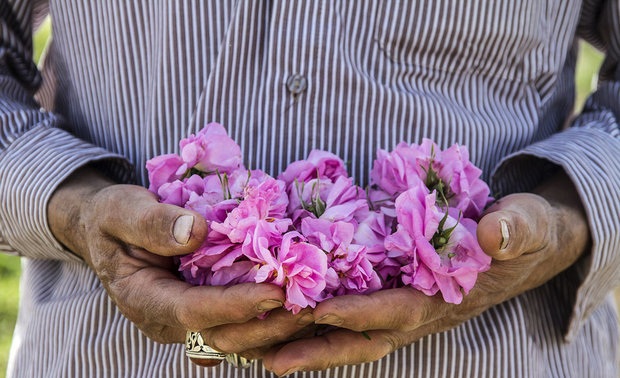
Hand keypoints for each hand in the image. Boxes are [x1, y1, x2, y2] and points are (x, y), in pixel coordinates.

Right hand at [48, 167, 312, 354]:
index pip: (194, 312)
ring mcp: (191, 323)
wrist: (109, 232)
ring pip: (240, 340)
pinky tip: (302, 302)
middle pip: (225, 336)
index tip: (275, 292)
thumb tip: (196, 232)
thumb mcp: (121, 211)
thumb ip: (152, 222)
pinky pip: (244, 327)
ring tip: (316, 306)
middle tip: (310, 304)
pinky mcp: (208, 315)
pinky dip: (272, 320)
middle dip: (268, 325)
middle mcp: (171, 322)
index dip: (236, 305)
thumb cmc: (113, 219)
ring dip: (278, 328)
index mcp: (146, 300)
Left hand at [262, 172, 589, 374]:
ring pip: (343, 335)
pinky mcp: (388, 298)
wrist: (522, 246)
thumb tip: (494, 233)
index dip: (360, 312)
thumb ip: (517, 229)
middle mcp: (416, 312)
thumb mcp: (530, 226)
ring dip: (299, 343)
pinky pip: (344, 318)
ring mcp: (400, 309)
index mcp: (446, 298)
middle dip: (311, 348)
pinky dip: (311, 325)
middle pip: (358, 338)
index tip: (317, 309)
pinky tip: (276, 321)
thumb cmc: (526, 233)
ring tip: (248, 346)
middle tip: (260, 353)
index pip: (399, 309)